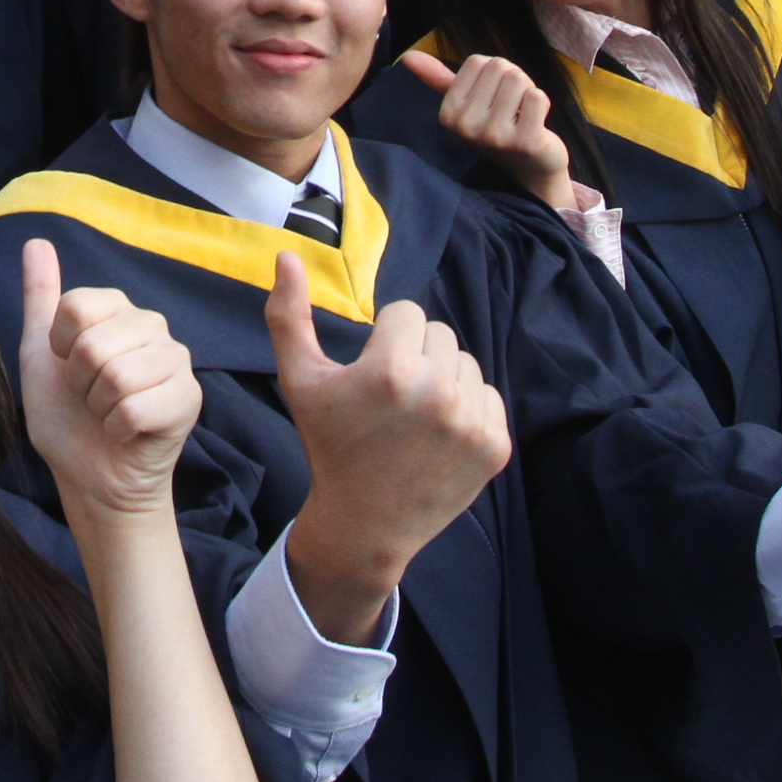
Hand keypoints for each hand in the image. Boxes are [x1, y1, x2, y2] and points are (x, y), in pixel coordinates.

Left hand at [19, 239, 202, 524]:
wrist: (91, 476)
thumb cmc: (68, 417)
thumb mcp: (41, 355)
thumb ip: (41, 298)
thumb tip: (36, 241)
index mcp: (118, 309)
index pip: (76, 306)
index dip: (61, 347)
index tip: (69, 368)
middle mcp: (152, 325)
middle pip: (93, 344)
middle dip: (80, 384)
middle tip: (91, 399)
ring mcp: (175, 360)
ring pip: (116, 376)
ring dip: (99, 408)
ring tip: (108, 414)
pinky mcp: (189, 397)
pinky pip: (136, 408)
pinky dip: (118, 429)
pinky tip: (127, 432)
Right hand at [272, 251, 512, 642]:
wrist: (364, 526)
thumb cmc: (329, 447)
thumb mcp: (299, 381)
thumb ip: (289, 315)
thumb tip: (287, 254)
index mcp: (390, 371)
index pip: (407, 314)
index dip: (384, 341)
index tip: (370, 378)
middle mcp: (437, 393)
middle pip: (439, 334)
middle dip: (415, 356)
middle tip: (391, 401)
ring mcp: (471, 422)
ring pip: (465, 363)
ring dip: (442, 379)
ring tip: (414, 418)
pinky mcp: (495, 446)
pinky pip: (488, 395)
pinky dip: (466, 408)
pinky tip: (437, 436)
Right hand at [398, 48, 569, 209]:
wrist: (529, 166)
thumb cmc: (497, 126)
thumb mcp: (466, 103)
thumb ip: (438, 78)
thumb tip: (407, 56)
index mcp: (449, 113)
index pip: (478, 61)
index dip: (492, 72)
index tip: (494, 97)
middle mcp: (467, 126)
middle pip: (500, 66)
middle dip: (512, 79)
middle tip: (512, 106)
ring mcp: (495, 135)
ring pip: (518, 78)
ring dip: (528, 91)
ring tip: (523, 113)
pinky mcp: (525, 141)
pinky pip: (537, 96)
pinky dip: (542, 103)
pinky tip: (535, 123)